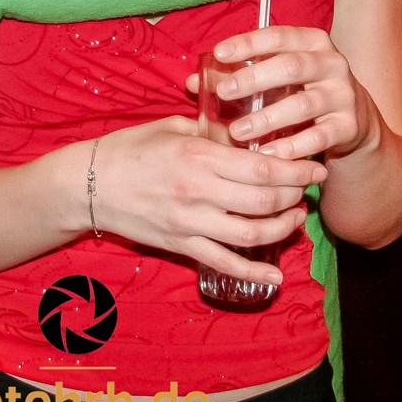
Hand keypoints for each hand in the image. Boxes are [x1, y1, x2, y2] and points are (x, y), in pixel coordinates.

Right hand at [89, 116, 326, 285]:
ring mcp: (189, 221)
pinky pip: (223, 263)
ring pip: (251, 233)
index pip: (259, 166)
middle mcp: (197, 190)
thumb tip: (242, 132)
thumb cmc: (128, 148)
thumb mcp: (170, 127)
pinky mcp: (180, 244)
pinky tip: (275, 274)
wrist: (87, 183)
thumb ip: (209, 131)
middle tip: (307, 188)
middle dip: (294, 195)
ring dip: (282, 228)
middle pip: (263, 200)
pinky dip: (253, 272)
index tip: (313, 166)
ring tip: (295, 217)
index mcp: (196, 154)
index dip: (294, 169)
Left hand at [196, 25, 382, 163]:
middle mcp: (331, 63)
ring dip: (267, 118)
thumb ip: (239, 74)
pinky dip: (291, 146)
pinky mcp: (349, 126)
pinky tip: (267, 152)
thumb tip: (193, 81)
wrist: (353, 119)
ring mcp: (344, 94)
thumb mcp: (275, 76)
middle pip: (291, 66)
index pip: (277, 35)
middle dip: (254, 79)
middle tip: (223, 92)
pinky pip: (319, 137)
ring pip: (303, 104)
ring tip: (238, 131)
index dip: (248, 43)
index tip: (219, 53)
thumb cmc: (299, 90)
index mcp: (311, 42)